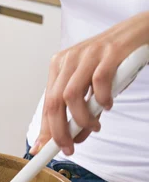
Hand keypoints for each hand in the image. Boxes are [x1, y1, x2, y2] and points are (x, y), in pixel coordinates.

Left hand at [30, 11, 148, 155]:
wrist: (138, 32)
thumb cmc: (114, 61)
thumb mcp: (90, 84)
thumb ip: (79, 106)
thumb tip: (70, 135)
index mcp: (59, 66)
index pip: (46, 103)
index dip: (45, 129)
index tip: (42, 149)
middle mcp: (68, 59)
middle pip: (53, 102)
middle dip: (59, 131)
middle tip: (69, 146)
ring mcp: (87, 55)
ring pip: (70, 96)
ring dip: (82, 119)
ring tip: (95, 126)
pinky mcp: (109, 53)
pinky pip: (98, 83)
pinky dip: (102, 100)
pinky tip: (108, 105)